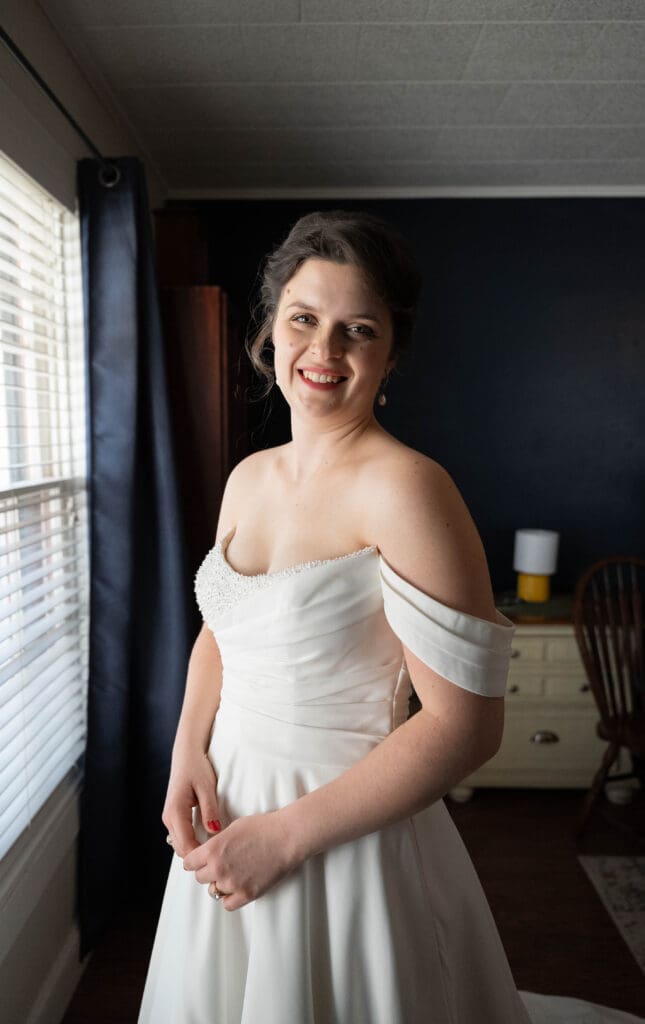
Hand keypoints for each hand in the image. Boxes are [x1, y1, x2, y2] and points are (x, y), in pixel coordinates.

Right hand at [162, 746, 220, 857]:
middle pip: (181, 848)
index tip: (218, 858)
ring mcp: (169, 817)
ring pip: (180, 844)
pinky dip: (192, 841)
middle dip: (197, 855)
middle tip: (219, 857)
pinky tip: (207, 839)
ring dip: (194, 849)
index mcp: (176, 811)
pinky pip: (181, 835)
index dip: (200, 855)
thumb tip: (214, 831)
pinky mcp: (173, 816)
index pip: (186, 844)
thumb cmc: (197, 767)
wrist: (187, 754)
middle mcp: (168, 817)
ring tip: (215, 850)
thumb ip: (210, 809)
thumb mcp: (207, 787)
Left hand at [182, 810, 299, 910]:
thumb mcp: (232, 829)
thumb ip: (216, 843)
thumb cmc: (263, 828)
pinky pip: (227, 904)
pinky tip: (237, 887)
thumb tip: (207, 852)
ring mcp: (232, 883)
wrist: (286, 837)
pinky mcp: (246, 894)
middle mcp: (218, 868)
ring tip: (232, 873)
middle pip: (200, 878)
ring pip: (213, 891)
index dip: (194, 861)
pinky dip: (230, 897)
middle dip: (207, 871)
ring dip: (220, 883)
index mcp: (212, 849)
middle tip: (219, 865)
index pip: (189, 863)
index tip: (198, 861)